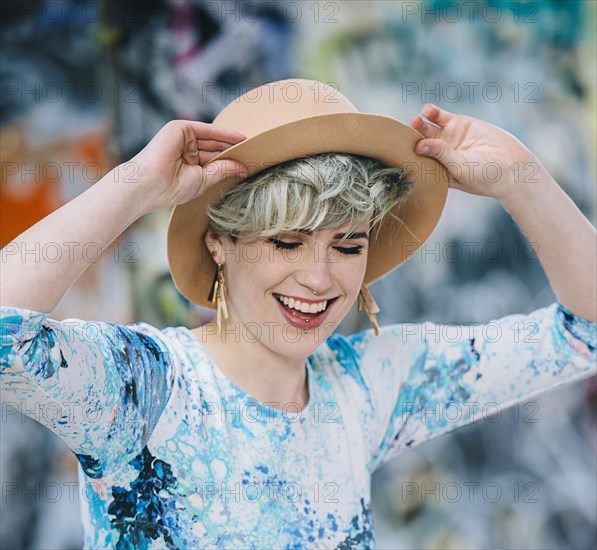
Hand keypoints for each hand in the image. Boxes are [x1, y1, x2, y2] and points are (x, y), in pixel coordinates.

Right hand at [126, 120, 246, 210]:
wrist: (149, 185)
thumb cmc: (171, 188)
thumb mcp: (203, 179)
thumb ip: (222, 170)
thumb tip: (242, 167)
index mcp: (187, 162)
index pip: (213, 158)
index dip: (231, 160)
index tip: (249, 163)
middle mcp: (184, 148)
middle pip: (215, 147)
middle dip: (234, 149)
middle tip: (256, 152)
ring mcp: (181, 137)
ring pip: (213, 138)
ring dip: (232, 141)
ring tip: (253, 146)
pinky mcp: (179, 128)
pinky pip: (207, 129)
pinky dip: (223, 133)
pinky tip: (240, 138)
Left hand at [411, 104, 537, 200]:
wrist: (512, 167)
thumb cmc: (483, 176)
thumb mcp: (459, 166)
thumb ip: (440, 154)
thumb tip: (419, 146)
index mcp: (434, 170)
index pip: (414, 161)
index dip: (406, 154)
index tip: (398, 149)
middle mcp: (438, 154)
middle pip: (417, 143)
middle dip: (410, 137)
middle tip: (405, 133)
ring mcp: (447, 138)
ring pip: (427, 128)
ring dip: (419, 124)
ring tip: (416, 120)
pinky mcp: (459, 124)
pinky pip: (440, 117)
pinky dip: (433, 113)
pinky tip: (428, 110)